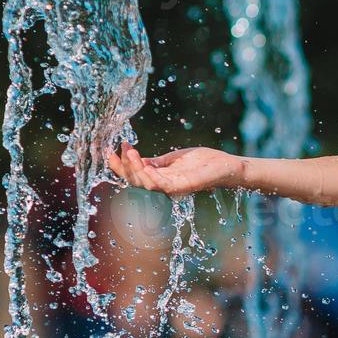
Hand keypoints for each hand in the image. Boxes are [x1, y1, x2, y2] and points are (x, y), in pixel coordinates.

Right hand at [106, 143, 242, 196]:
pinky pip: (161, 185)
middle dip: (123, 167)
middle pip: (135, 182)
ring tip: (131, 152)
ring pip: (145, 184)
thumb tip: (133, 158)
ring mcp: (173, 188)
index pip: (134, 176)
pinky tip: (144, 163)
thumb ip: (155, 162)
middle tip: (121, 148)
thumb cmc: (202, 162)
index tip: (110, 150)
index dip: (120, 166)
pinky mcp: (183, 187)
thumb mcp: (173, 160)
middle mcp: (164, 187)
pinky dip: (150, 175)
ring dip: (134, 169)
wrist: (226, 166)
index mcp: (160, 179)